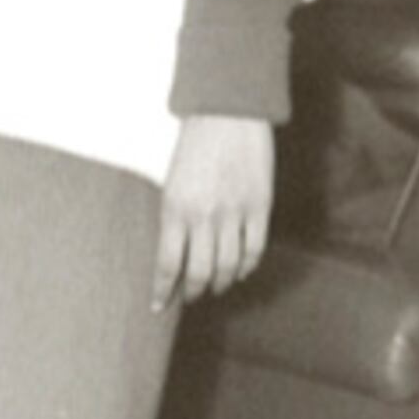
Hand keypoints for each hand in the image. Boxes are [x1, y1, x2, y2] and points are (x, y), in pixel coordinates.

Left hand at [154, 114, 274, 310]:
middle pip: (199, 273)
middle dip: (193, 292)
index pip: (167, 264)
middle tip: (190, 297)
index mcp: (174, 208)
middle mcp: (204, 215)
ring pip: (227, 266)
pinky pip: (254, 250)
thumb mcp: (172, 181)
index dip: (163, 291)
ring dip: (220, 283)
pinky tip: (239, 270)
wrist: (228, 112)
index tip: (158, 306)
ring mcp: (234, 212)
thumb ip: (174, 218)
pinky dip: (246, 267)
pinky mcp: (260, 206)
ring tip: (214, 286)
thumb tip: (174, 256)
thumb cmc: (194, 145)